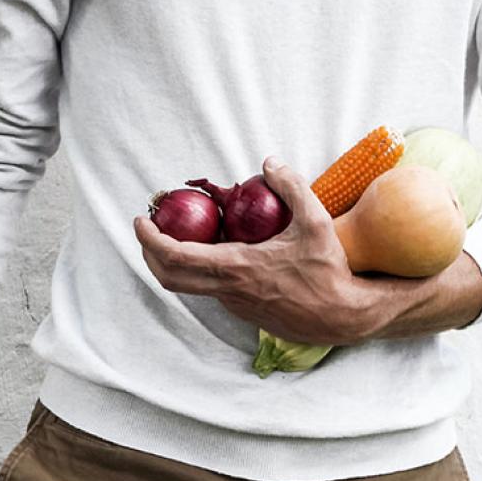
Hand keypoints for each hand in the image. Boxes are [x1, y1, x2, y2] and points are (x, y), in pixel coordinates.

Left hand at [133, 157, 383, 345]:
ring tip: (179, 232)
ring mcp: (232, 303)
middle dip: (149, 252)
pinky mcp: (241, 309)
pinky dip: (200, 267)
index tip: (141, 221)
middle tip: (148, 227)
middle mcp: (226, 290)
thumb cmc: (329, 271)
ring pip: (189, 284)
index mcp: (235, 268)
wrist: (341, 317)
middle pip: (168, 277)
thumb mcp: (315, 222)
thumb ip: (292, 187)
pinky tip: (215, 247)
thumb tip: (269, 163)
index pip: (175, 256)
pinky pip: (210, 287)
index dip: (150, 239)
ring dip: (175, 260)